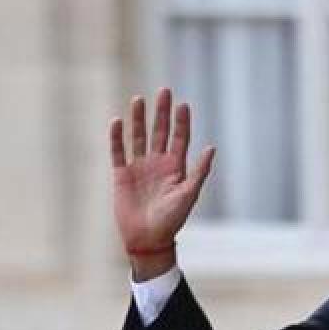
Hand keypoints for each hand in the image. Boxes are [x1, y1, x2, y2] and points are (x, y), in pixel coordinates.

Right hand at [110, 88, 214, 279]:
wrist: (149, 238)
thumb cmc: (172, 219)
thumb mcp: (189, 194)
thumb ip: (199, 171)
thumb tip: (211, 147)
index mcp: (176, 167)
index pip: (179, 138)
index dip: (181, 122)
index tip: (183, 104)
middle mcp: (158, 163)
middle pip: (160, 132)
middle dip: (162, 112)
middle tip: (164, 91)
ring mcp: (140, 168)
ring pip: (139, 138)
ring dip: (139, 120)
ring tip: (139, 100)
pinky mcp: (122, 175)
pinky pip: (119, 153)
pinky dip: (117, 138)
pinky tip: (117, 122)